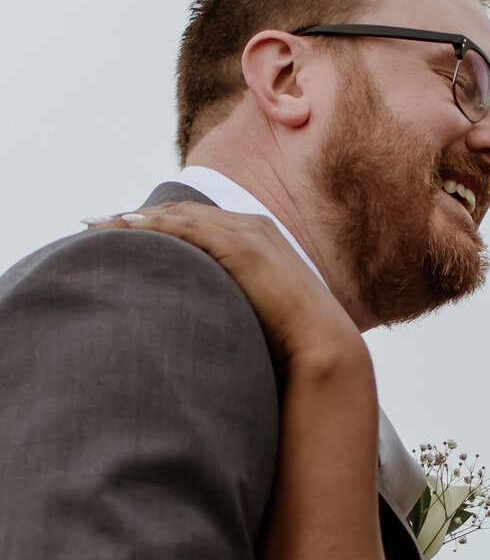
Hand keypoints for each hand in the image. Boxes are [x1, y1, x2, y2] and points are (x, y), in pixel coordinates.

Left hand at [85, 205, 363, 371]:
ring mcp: (248, 233)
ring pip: (179, 216)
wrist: (323, 346)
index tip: (128, 230)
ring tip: (98, 225)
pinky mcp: (241, 246)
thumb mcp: (261, 313)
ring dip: (135, 219)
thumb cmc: (294, 343)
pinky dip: (153, 226)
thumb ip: (237, 303)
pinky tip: (124, 228)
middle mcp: (254, 227)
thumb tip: (213, 321)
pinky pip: (187, 228)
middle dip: (140, 217)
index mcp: (260, 240)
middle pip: (184, 213)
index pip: (201, 222)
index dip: (161, 224)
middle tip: (99, 223)